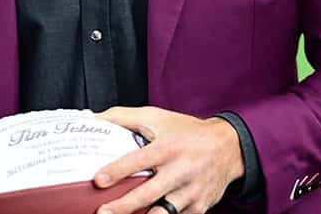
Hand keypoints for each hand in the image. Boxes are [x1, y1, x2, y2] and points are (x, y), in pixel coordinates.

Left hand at [93, 106, 244, 213]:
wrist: (228, 148)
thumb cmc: (187, 132)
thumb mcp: (156, 117)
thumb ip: (123, 117)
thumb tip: (92, 118)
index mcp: (168, 148)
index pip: (139, 160)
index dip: (117, 171)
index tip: (99, 180)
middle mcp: (180, 171)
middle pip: (148, 193)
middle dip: (123, 206)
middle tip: (102, 213)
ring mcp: (190, 192)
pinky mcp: (198, 208)